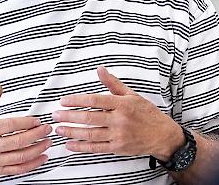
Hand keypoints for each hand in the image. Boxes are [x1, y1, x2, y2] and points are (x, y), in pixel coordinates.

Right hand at [0, 85, 51, 175]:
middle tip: (47, 129)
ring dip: (36, 150)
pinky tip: (41, 158)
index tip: (37, 120)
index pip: (9, 125)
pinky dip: (32, 164)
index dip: (25, 123)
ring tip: (47, 142)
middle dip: (36, 135)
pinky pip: (17, 169)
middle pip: (17, 141)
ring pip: (19, 157)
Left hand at [52, 66, 182, 159]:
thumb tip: (100, 69)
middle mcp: (119, 120)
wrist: (163, 135)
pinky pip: (96, 148)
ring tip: (59, 129)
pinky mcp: (118, 148)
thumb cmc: (146, 113)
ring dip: (72, 132)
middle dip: (69, 117)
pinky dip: (81, 147)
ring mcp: (118, 135)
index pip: (94, 100)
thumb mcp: (131, 95)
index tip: (63, 101)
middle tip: (56, 115)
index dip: (77, 100)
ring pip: (90, 134)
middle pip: (89, 118)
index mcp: (122, 104)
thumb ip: (113, 83)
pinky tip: (70, 145)